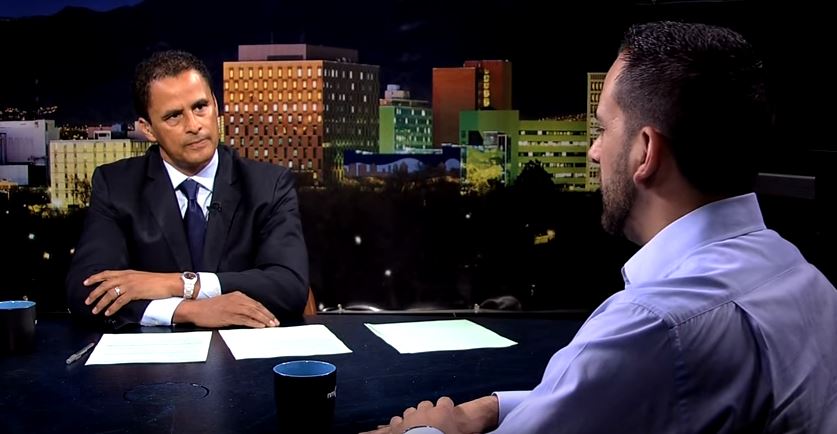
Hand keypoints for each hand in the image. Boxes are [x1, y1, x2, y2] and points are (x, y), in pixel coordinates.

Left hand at [84, 270, 182, 316]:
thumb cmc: (158, 281)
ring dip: (101, 303)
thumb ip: (130, 280)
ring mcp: (130, 284)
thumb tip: (122, 287)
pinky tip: (108, 312)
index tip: (86, 282)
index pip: (107, 273)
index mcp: (127, 272)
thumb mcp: (141, 277)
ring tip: (95, 310)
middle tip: (87, 301)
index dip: (95, 278)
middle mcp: (126, 277)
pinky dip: (112, 308)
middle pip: (105, 284)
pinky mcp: (134, 292)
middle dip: (94, 293)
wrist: (169, 282)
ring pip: (110, 293)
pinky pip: (119, 301)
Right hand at [173, 291, 278, 327]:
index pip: (255, 303)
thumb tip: (251, 315)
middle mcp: (237, 300)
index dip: (265, 311)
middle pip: (256, 307)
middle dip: (268, 315)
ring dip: (264, 320)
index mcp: (237, 295)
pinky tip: (260, 326)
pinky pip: (244, 319)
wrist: (195, 309)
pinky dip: (254, 323)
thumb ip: (239, 306)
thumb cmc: (210, 308)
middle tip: (275, 322)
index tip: (272, 317)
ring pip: (253, 313)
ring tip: (271, 325)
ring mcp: (233, 307)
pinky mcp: (228, 316)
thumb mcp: (227, 302)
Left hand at [361, 396, 497, 433]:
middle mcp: (426, 410)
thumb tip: (474, 423)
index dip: (446, 408)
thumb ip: (461, 427)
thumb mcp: (459, 432)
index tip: (447, 414)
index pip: (446, 401)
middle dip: (428, 412)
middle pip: (427, 404)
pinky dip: (399, 425)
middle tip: (431, 424)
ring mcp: (410, 416)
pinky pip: (396, 421)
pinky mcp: (397, 425)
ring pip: (411, 411)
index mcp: (443, 412)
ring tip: (415, 428)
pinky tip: (401, 431)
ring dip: (413, 418)